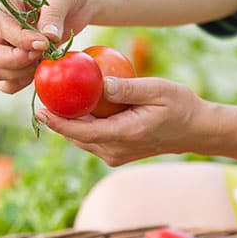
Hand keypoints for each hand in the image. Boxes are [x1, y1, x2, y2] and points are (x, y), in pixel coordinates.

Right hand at [0, 0, 93, 93]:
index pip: (1, 29)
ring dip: (16, 75)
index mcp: (4, 2)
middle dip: (14, 62)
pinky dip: (17, 84)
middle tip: (40, 56)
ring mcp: (7, 43)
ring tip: (41, 64)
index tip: (44, 44)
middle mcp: (0, 24)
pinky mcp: (18, 58)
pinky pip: (4, 81)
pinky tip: (37, 75)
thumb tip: (47, 38)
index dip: (21, 41)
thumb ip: (53, 14)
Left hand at [35, 76, 208, 165]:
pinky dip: (81, 125)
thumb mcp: (158, 90)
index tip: (40, 110)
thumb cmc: (180, 106)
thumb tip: (100, 82)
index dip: (58, 122)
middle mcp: (115, 150)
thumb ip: (128, 88)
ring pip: (82, 139)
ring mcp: (115, 155)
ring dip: (67, 123)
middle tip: (41, 99)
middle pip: (76, 136)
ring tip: (52, 102)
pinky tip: (73, 108)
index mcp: (124, 135)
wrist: (196, 130)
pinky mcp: (117, 153)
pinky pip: (92, 139)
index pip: (82, 131)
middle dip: (56, 120)